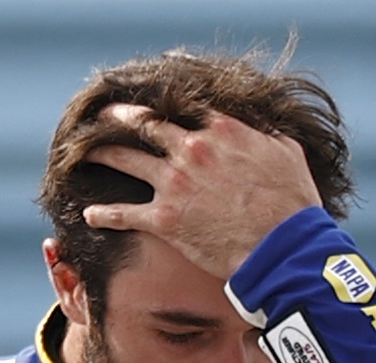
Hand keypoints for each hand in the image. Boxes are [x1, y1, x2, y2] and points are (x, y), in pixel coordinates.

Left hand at [81, 104, 321, 278]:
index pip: (180, 106)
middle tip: (102, 119)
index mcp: (221, 130)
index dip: (160, 103)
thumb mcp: (286, 153)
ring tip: (83, 154)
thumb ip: (265, 136)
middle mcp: (192, 149)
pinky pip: (123, 213)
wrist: (281, 246)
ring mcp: (175, 183)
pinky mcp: (165, 219)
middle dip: (119, 119)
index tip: (146, 104)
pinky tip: (88, 213)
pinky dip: (103, 214)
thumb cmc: (292, 203)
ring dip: (101, 155)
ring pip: (125, 160)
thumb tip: (262, 128)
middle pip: (144, 125)